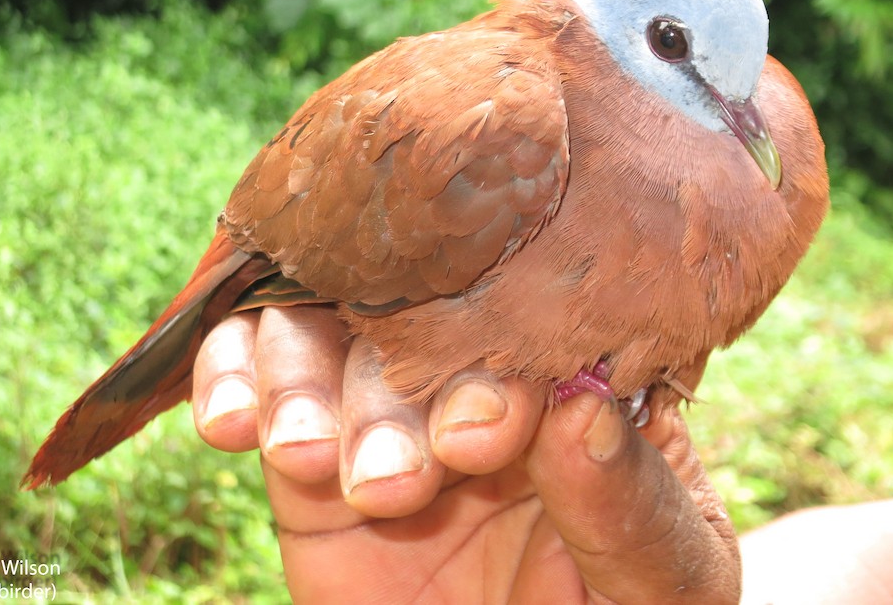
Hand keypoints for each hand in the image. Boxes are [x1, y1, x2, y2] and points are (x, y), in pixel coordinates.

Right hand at [192, 306, 740, 603]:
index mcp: (578, 382)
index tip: (489, 435)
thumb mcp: (662, 590)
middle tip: (420, 471)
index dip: (501, 360)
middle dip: (405, 389)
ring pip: (321, 329)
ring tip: (316, 462)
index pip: (535, 317)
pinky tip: (232, 423)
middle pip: (416, 314)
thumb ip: (630, 508)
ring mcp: (387, 410)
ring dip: (305, 383)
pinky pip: (249, 377)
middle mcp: (478, 375)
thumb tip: (579, 407)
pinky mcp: (307, 458)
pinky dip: (229, 375)